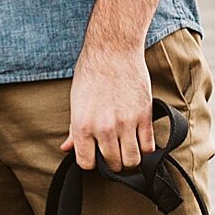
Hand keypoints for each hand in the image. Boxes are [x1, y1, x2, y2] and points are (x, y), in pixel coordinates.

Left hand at [67, 0, 166, 167]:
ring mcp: (126, 123)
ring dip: (130, 158)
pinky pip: (149, 146)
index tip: (95, 155)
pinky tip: (140, 139)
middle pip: (113, 164)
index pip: (87, 164)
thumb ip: (73, 129)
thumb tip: (65, 148)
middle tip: (114, 153)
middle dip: (113, 163)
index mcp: (82, 126)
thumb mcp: (76, 101)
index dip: (91, 162)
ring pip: (133, 160)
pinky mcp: (144, 116)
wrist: (113, 49)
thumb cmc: (91, 72)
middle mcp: (104, 128)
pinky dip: (146, 148)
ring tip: (128, 149)